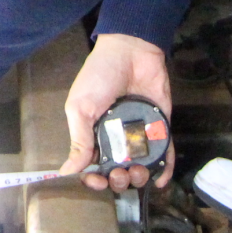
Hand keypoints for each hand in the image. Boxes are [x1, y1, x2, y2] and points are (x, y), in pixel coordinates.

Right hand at [64, 33, 173, 192]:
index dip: (95, 179)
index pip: (93, 167)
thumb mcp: (80, 108)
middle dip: (119, 180)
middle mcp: (117, 138)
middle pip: (118, 171)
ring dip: (140, 177)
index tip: (99, 181)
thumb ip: (79, 140)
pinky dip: (164, 169)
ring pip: (141, 166)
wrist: (130, 50)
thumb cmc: (99, 77)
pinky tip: (161, 180)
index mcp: (94, 135)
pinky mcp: (161, 126)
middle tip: (121, 173)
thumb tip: (67, 171)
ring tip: (138, 172)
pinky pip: (164, 152)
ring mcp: (140, 134)